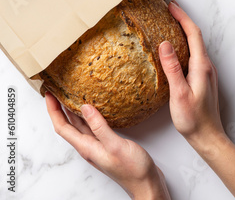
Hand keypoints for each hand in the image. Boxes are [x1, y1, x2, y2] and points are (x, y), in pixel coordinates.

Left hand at [45, 92, 169, 199]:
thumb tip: (85, 108)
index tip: (49, 94)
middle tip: (57, 91)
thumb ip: (100, 127)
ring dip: (73, 112)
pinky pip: (94, 128)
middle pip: (68, 126)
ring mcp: (99, 146)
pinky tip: (95, 110)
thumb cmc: (133, 169)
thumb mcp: (115, 145)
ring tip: (71, 96)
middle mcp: (89, 147)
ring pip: (81, 126)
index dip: (53, 110)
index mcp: (87, 147)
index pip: (62, 127)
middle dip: (60, 109)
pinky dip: (90, 117)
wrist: (145, 183)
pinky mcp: (109, 145)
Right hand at [159, 1, 234, 199]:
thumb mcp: (179, 94)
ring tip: (169, 25)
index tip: (171, 6)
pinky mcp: (203, 80)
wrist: (208, 137)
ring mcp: (206, 73)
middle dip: (183, 21)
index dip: (183, 18)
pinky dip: (185, 46)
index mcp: (201, 67)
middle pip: (196, 37)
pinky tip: (175, 51)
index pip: (193, 34)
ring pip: (196, 46)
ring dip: (184, 33)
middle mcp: (207, 67)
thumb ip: (173, 69)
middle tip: (168, 11)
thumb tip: (166, 44)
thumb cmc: (194, 120)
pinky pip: (194, 56)